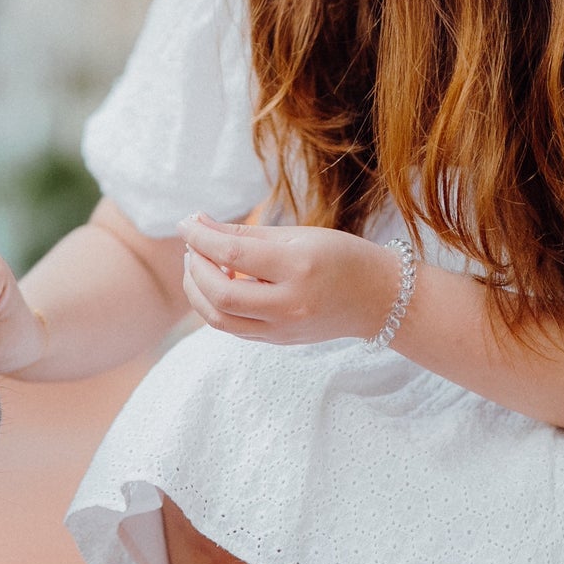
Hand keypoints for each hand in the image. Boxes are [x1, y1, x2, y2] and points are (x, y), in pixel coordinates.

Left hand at [178, 214, 402, 344]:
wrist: (378, 299)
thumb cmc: (340, 257)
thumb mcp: (298, 235)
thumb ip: (245, 233)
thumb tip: (197, 224)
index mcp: (297, 268)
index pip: (232, 254)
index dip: (200, 238)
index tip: (186, 222)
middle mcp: (289, 305)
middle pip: (219, 294)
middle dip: (194, 268)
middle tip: (191, 246)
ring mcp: (283, 329)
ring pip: (219, 320)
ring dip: (197, 292)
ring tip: (198, 265)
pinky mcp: (278, 341)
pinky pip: (234, 327)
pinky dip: (215, 306)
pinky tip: (218, 283)